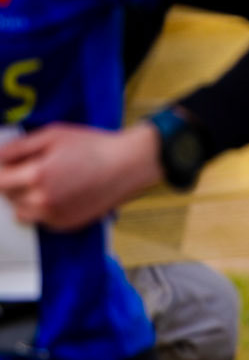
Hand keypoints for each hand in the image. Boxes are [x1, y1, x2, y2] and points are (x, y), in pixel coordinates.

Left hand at [0, 122, 162, 231]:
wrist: (126, 166)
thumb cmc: (95, 147)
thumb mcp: (54, 135)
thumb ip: (20, 147)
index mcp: (37, 175)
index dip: (1, 171)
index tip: (8, 165)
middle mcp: (42, 200)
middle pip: (7, 196)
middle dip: (13, 181)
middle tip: (33, 167)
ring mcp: (53, 216)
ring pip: (20, 212)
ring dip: (25, 197)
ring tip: (46, 181)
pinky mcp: (64, 225)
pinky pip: (39, 220)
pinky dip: (41, 208)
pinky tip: (59, 192)